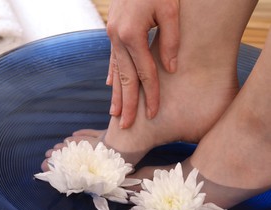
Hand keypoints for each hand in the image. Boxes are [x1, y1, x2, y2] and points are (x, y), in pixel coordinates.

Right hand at [106, 0, 178, 127]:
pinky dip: (111, 74)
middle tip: (126, 126)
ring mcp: (112, 35)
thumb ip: (171, 40)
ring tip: (115, 114)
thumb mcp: (170, 9)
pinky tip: (110, 86)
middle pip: (124, 78)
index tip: (154, 114)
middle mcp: (117, 38)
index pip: (144, 73)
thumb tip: (171, 69)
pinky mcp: (113, 32)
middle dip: (127, 104)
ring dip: (115, 94)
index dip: (151, 94)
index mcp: (131, 34)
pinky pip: (111, 59)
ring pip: (115, 71)